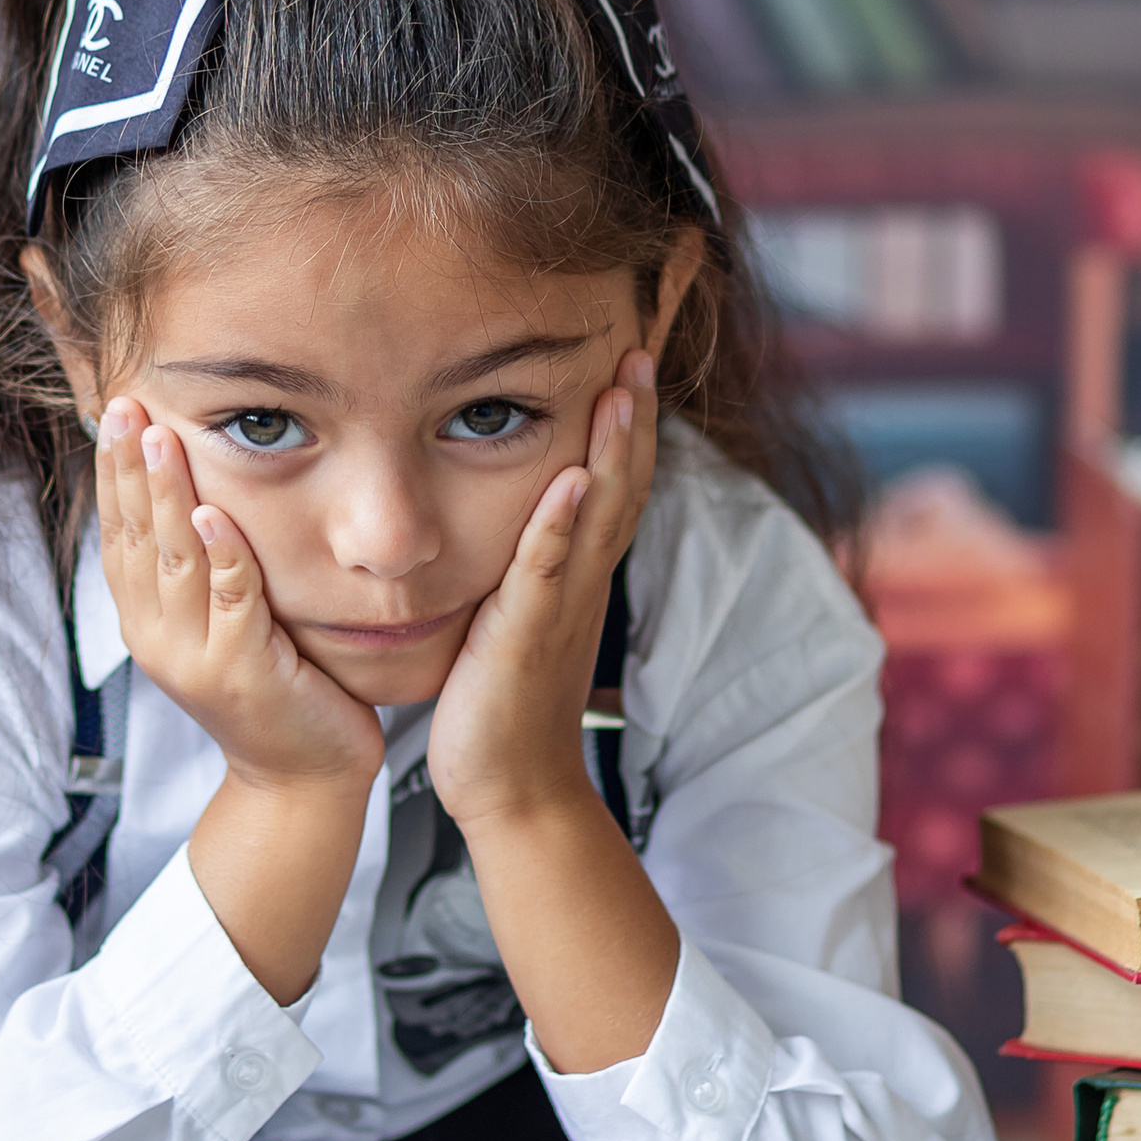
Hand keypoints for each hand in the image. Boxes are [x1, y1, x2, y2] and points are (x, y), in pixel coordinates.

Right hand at [94, 400, 381, 798]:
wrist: (303, 776)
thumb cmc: (275, 690)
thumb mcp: (222, 624)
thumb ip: (203, 570)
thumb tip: (194, 493)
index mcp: (147, 623)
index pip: (120, 535)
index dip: (114, 473)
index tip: (116, 412)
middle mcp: (158, 639)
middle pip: (136, 539)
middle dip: (128, 468)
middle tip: (125, 405)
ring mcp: (196, 658)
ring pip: (175, 561)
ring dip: (165, 496)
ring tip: (159, 438)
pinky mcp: (244, 671)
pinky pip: (231, 600)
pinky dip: (222, 554)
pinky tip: (214, 510)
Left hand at [427, 351, 657, 840]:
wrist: (510, 789)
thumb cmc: (501, 704)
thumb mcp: (518, 619)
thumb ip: (526, 567)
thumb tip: (518, 516)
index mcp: (577, 580)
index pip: (615, 489)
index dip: (629, 429)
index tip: (630, 366)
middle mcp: (580, 587)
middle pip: (623, 488)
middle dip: (634, 419)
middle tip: (639, 351)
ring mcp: (559, 611)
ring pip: (597, 519)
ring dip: (613, 452)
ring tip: (623, 390)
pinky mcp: (525, 638)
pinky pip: (546, 574)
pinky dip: (560, 526)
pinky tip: (572, 481)